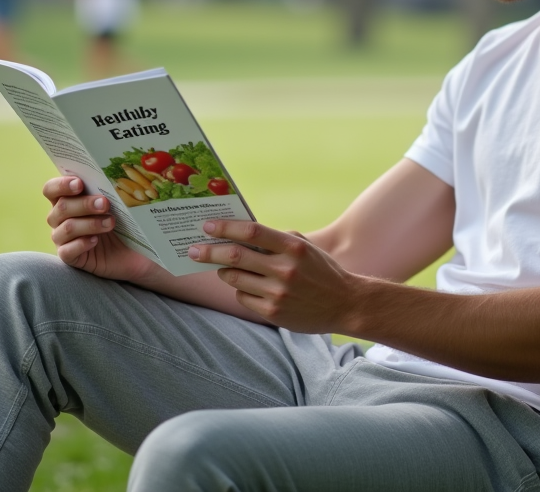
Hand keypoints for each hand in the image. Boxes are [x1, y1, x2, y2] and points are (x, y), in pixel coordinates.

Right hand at [43, 176, 157, 283]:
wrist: (133, 252)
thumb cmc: (122, 222)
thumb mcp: (117, 204)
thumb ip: (106, 191)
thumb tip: (110, 177)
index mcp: (66, 200)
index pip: (51, 189)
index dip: (61, 185)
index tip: (79, 183)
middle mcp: (60, 219)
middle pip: (61, 207)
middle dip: (84, 204)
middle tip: (105, 204)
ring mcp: (63, 239)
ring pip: (67, 228)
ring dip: (90, 223)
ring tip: (110, 223)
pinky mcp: (70, 257)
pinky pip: (68, 251)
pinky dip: (82, 244)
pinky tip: (96, 240)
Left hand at [189, 220, 364, 332]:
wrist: (346, 304)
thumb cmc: (321, 271)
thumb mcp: (304, 248)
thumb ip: (276, 240)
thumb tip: (240, 233)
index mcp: (293, 247)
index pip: (251, 232)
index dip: (225, 228)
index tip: (207, 226)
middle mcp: (284, 270)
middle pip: (235, 257)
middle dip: (209, 252)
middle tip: (193, 249)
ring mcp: (278, 293)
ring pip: (234, 279)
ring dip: (224, 271)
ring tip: (224, 268)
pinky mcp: (273, 312)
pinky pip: (243, 297)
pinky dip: (241, 289)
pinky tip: (250, 287)